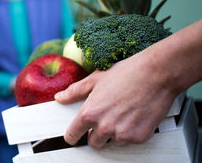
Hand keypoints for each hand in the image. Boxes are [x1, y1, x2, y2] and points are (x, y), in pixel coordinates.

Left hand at [55, 50, 176, 148]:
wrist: (156, 74)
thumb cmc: (127, 73)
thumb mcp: (96, 79)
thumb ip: (75, 91)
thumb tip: (60, 97)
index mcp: (90, 113)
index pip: (73, 134)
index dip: (72, 135)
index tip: (73, 136)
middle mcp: (104, 126)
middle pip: (93, 143)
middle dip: (96, 133)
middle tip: (105, 118)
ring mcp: (122, 134)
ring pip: (112, 142)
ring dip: (114, 132)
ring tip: (122, 112)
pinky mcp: (138, 138)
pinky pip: (129, 141)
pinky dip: (130, 132)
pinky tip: (134, 115)